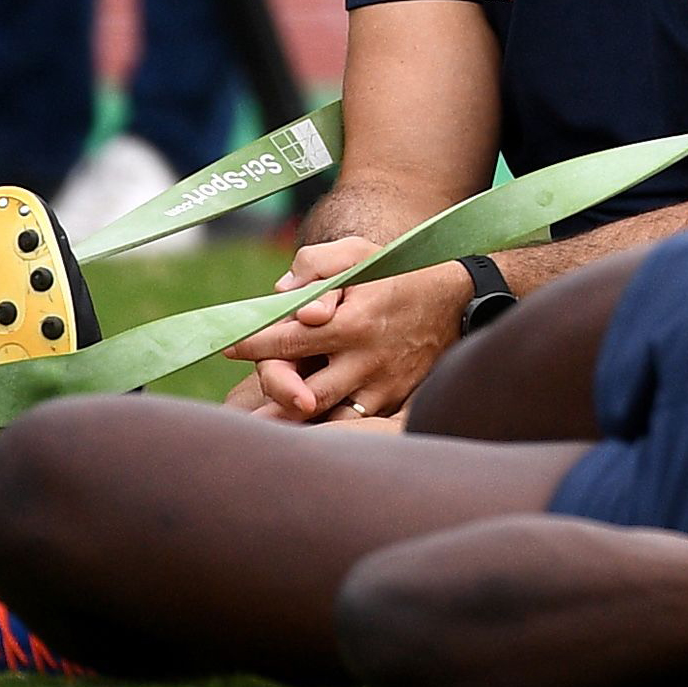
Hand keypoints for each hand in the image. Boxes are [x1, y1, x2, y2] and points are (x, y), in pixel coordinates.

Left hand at [219, 251, 466, 423]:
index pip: (288, 340)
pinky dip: (331, 429)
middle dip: (273, 398)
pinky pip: (356, 425)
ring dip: (296, 424)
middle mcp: (367, 359)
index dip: (253, 345)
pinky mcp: (395, 402)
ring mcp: (383, 385)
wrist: (458, 301)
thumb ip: (315, 265)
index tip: (228, 347)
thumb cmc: (398, 273)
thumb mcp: (359, 252)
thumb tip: (280, 295)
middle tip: (244, 409)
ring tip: (266, 432)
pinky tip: (309, 434)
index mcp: (353, 321)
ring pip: (329, 419)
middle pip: (304, 395)